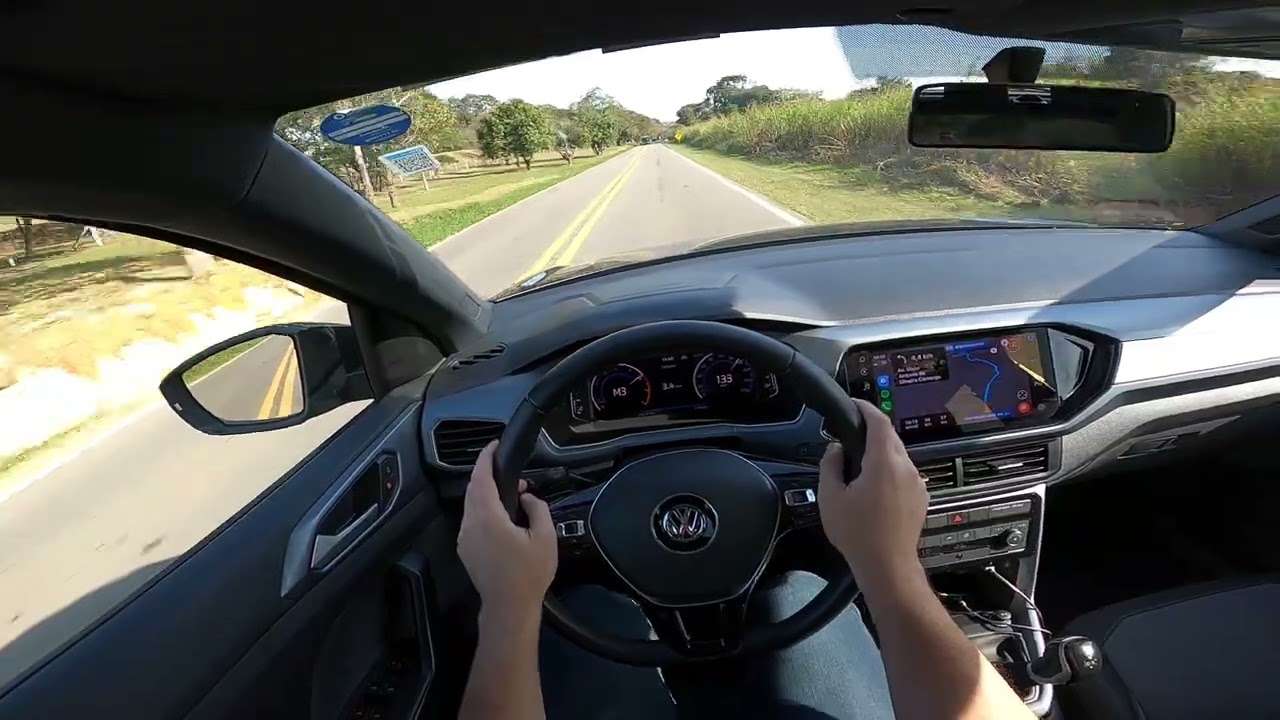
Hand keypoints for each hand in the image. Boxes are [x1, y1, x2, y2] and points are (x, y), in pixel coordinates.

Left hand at [457, 441, 557, 622]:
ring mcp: (464, 538)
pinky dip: (483, 508)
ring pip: (470, 504)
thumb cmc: (529, 574)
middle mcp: (470, 524)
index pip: (481, 478)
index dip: (486, 458)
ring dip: (486, 493)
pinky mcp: (465, 548)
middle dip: (487, 474)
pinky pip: (471, 519)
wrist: (508, 607)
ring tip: (510, 493)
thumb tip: (528, 497)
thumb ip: (538, 509)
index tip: (494, 446)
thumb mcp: (545, 538)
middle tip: (509, 470)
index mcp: (488, 518)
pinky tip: (502, 516)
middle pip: (472, 489)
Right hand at [818, 398, 927, 585]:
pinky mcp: (921, 497)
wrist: (887, 565)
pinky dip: (891, 471)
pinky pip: (905, 474)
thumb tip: (835, 449)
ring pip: (899, 456)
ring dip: (881, 453)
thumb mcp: (830, 497)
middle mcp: (906, 468)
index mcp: (884, 463)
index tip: (854, 404)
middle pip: (891, 437)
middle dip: (872, 432)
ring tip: (860, 467)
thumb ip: (830, 464)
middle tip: (851, 438)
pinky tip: (875, 488)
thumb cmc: (857, 533)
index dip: (866, 408)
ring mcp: (917, 483)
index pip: (879, 422)